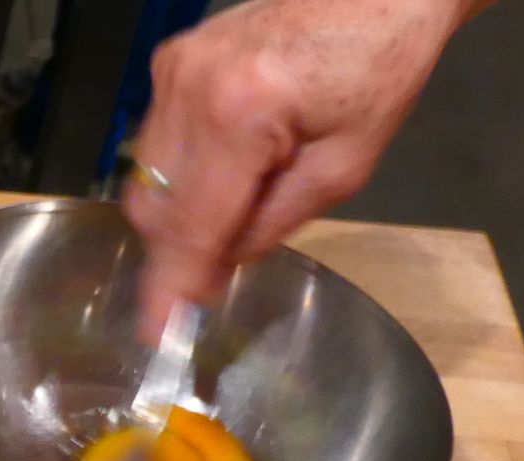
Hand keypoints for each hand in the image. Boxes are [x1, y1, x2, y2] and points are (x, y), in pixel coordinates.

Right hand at [124, 0, 481, 340]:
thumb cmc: (377, 70)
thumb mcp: (343, 169)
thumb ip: (270, 225)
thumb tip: (215, 269)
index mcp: (239, 114)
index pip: (190, 225)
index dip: (172, 286)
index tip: (155, 336)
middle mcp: (189, 89)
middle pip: (153, 207)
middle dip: (178, 249)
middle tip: (214, 276)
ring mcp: (172, 71)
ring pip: (146, 180)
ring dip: (178, 212)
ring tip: (235, 206)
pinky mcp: (170, 61)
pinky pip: (155, 143)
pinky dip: (181, 173)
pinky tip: (226, 167)